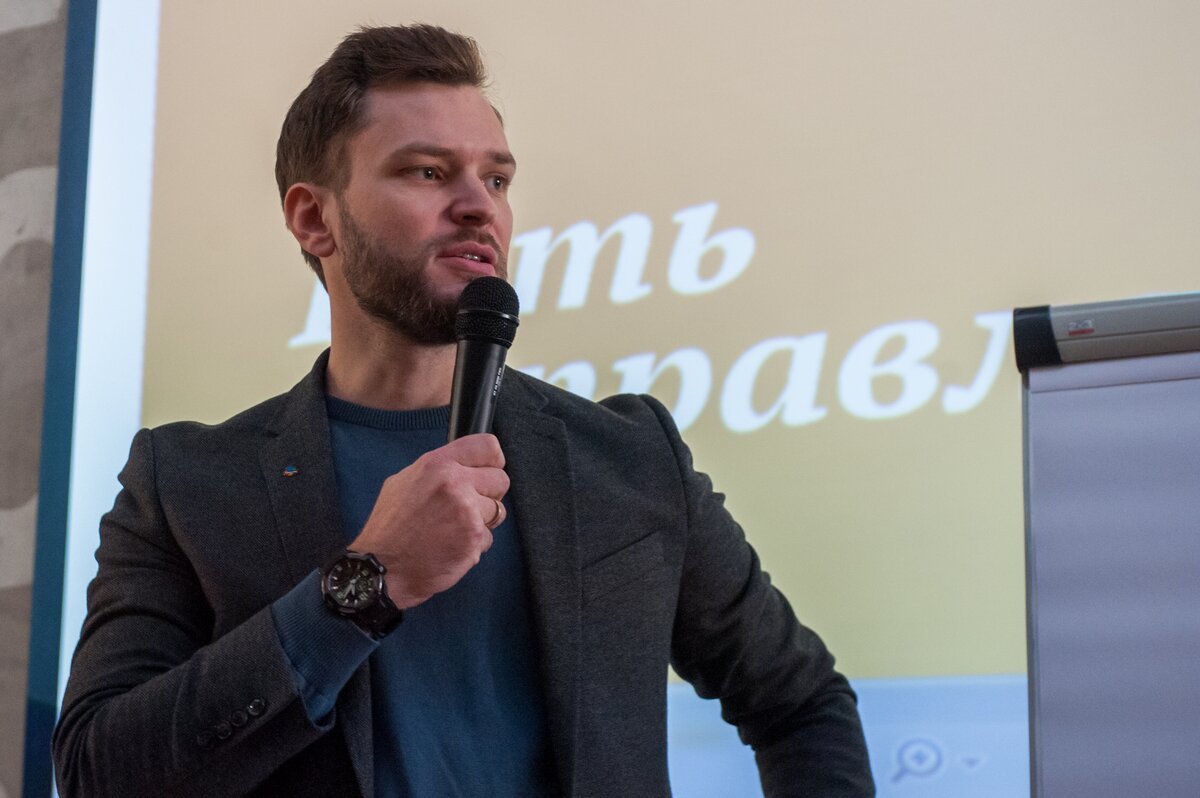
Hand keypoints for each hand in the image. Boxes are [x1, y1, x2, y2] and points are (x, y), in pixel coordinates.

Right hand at [348, 433, 508, 608]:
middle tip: (468, 508)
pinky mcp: (474, 537)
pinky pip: (488, 537)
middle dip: (488, 495)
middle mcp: (454, 483)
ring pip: (497, 511)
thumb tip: (462, 466)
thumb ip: (437, 471)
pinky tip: (450, 547)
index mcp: (437, 464)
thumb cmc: (389, 529)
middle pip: (500, 480)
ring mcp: (466, 511)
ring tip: (452, 530)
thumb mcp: (403, 482)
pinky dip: (473, 545)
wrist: (382, 568)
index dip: (493, 460)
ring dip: (481, 522)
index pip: (487, 446)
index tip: (489, 471)